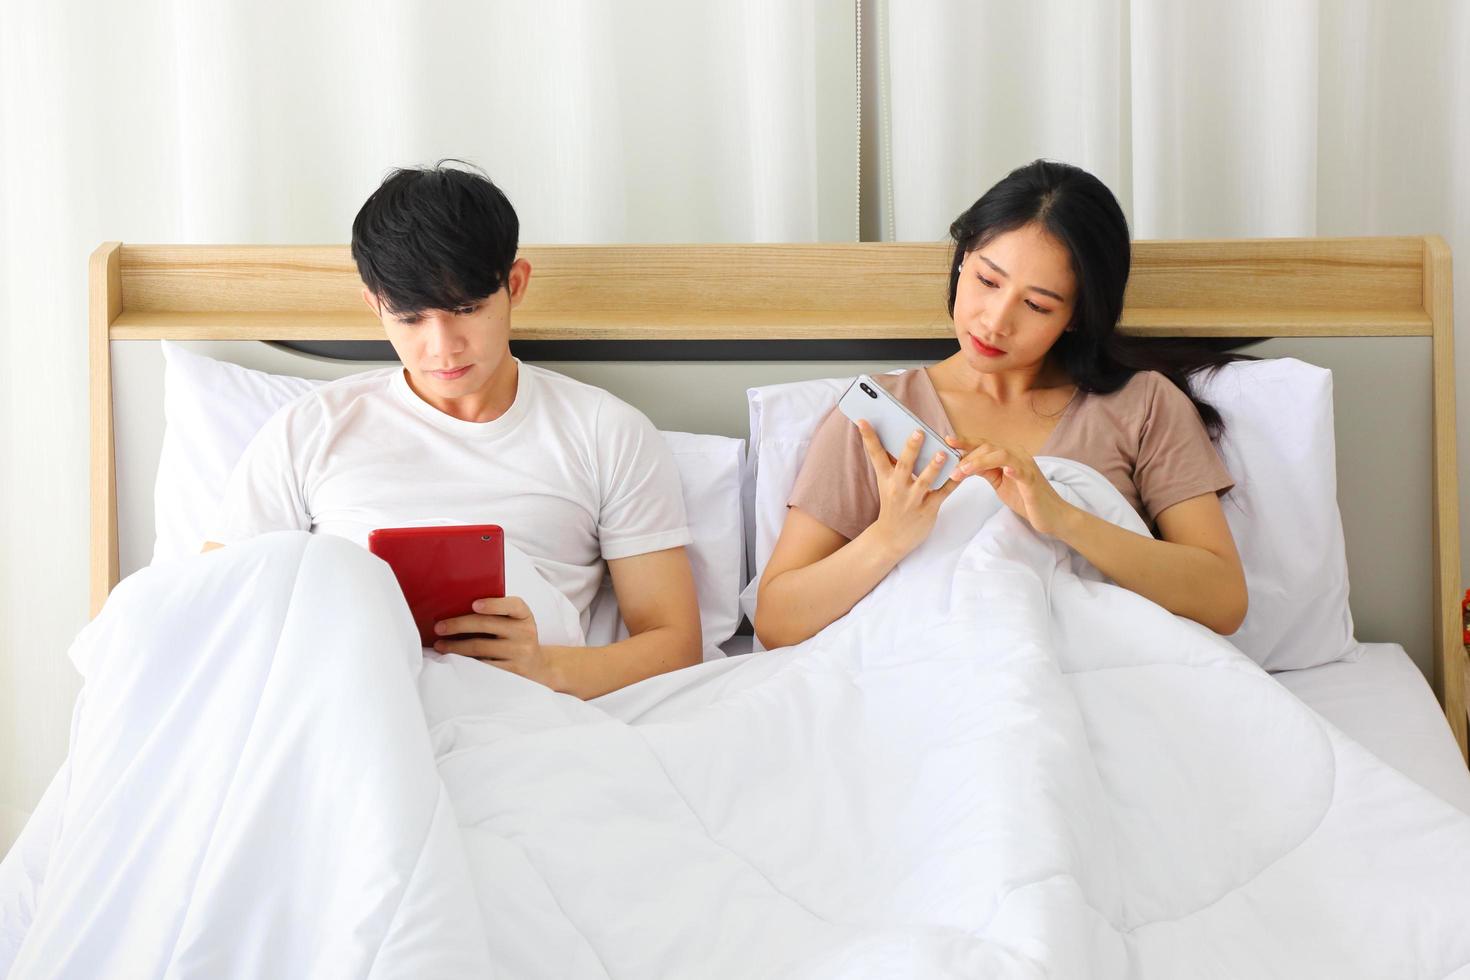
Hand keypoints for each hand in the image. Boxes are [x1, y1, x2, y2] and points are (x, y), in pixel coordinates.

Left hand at [433, 596, 562, 689]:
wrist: (537, 666)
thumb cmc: (516, 637)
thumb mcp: (515, 622)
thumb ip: (497, 614)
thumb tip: (456, 608)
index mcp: (524, 615)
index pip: (512, 605)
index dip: (493, 604)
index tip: (474, 605)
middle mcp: (524, 632)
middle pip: (487, 625)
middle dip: (459, 625)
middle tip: (439, 627)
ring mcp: (519, 653)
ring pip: (480, 647)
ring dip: (455, 646)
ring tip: (440, 645)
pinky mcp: (512, 671)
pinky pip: (483, 665)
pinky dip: (465, 661)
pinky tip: (453, 659)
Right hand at [856, 420, 963, 559]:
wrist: (891, 538)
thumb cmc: (892, 506)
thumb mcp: (886, 485)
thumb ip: (892, 464)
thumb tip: (898, 439)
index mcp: (886, 479)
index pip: (876, 455)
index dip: (869, 437)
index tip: (863, 420)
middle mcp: (898, 488)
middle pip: (904, 466)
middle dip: (911, 449)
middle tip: (918, 432)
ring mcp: (913, 500)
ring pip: (925, 481)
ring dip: (933, 466)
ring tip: (942, 453)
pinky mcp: (928, 510)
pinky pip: (943, 494)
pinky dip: (952, 482)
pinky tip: (960, 471)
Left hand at [946, 436, 1074, 536]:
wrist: (1050, 515)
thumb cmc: (1024, 498)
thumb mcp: (999, 482)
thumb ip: (985, 470)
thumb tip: (964, 463)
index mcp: (1008, 455)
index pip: (984, 444)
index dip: (966, 441)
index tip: (947, 440)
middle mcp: (1017, 456)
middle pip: (988, 447)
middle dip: (967, 458)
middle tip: (952, 472)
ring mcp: (1026, 467)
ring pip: (1001, 455)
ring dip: (979, 462)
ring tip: (964, 471)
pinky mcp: (1033, 481)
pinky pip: (1022, 471)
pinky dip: (1013, 469)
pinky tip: (1005, 471)